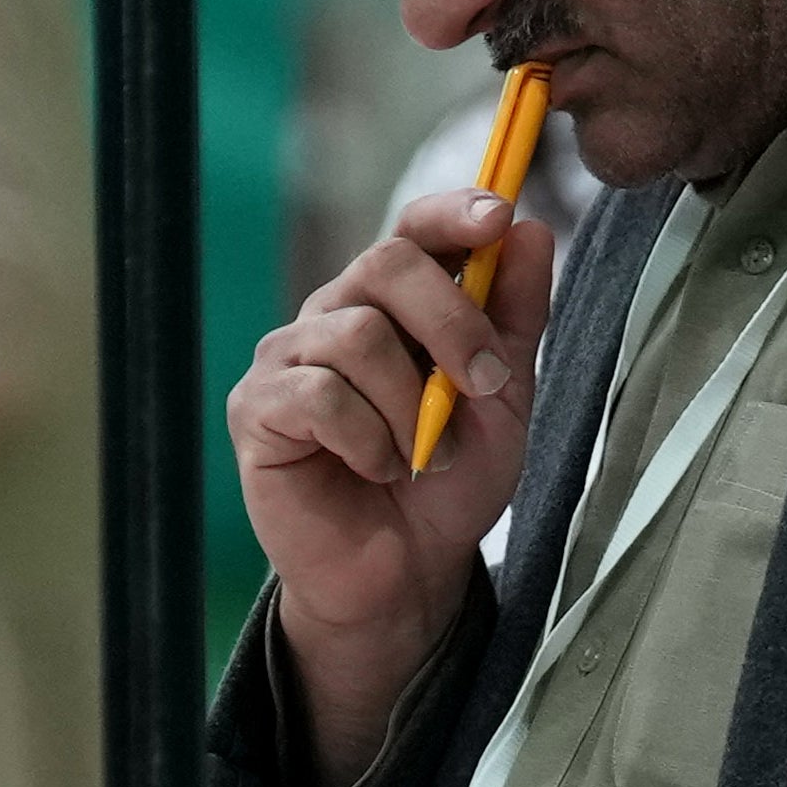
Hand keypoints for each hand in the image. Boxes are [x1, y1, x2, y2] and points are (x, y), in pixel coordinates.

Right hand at [230, 180, 560, 786]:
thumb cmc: (448, 482)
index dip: (452, 212)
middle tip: (485, 386)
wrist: (404, 574)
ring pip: (355, 336)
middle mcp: (334, 315)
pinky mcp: (256, 409)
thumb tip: (529, 230)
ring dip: (412, 406)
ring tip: (426, 458)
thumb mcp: (503, 397)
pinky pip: (318, 396)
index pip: (413, 228)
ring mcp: (288, 358)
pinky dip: (368, 440)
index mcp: (394, 304)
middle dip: (450, 322)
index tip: (497, 217)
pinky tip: (378, 470)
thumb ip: (514, 317)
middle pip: (384, 264)